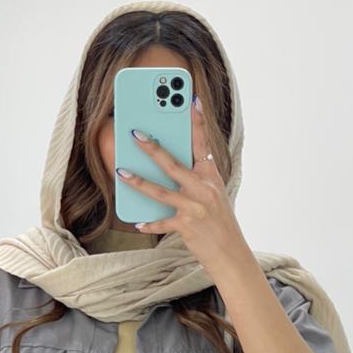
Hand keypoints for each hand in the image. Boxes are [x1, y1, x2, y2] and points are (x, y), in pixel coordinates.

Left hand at [116, 97, 250, 278]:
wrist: (231, 254)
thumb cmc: (219, 223)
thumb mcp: (213, 196)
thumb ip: (195, 179)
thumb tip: (167, 166)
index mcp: (212, 176)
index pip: (203, 143)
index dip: (197, 120)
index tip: (191, 99)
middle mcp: (204, 189)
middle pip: (173, 164)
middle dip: (152, 148)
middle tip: (135, 133)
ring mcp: (195, 207)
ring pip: (161, 190)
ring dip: (138, 181)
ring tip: (121, 170)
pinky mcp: (187, 226)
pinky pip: (162, 222)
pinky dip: (149, 222)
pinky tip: (138, 221)